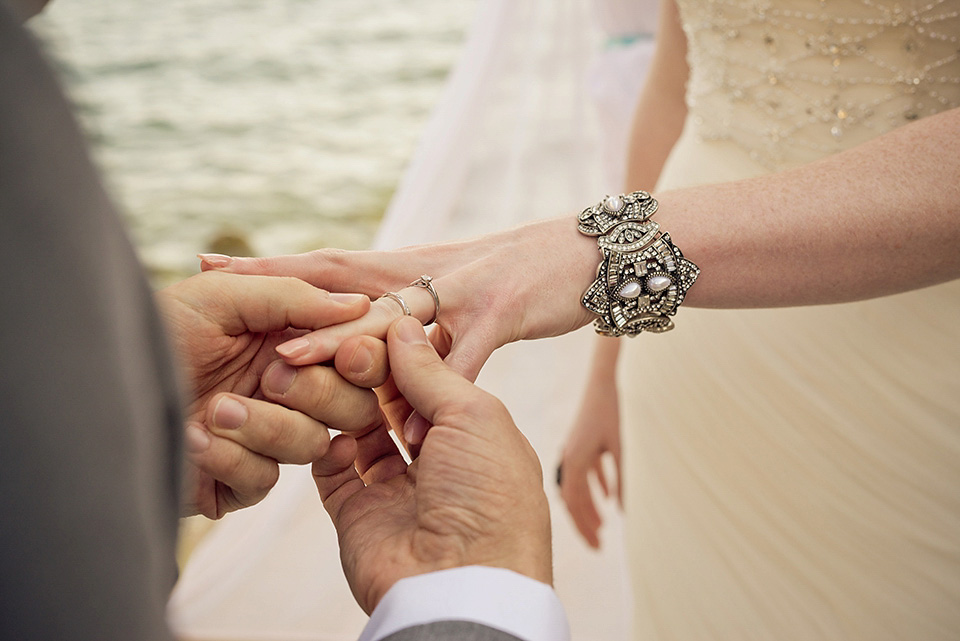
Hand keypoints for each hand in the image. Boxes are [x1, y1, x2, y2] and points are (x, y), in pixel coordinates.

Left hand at [156, 271, 380, 518]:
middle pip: (352, 408)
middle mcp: (286, 394)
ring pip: (311, 445)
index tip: (341, 350)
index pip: (355, 360)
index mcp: (292, 347)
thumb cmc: (156, 331)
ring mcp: (262, 440)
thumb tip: (360, 306)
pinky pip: (264, 479)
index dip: (358, 358)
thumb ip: (293, 297)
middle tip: (272, 375)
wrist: (91, 387)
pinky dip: (231, 458)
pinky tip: (194, 438)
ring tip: (215, 409)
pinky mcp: (235, 483)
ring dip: (266, 425)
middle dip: (318, 392)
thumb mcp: (222, 297)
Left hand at [198, 216, 599, 383]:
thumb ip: (405, 316)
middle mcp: (425, 274)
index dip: (270, 264)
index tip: (211, 262)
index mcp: (408, 268)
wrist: (584, 253)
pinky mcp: (503, 313)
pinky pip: (464, 361)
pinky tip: (411, 432)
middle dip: (282, 289)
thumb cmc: (515, 276)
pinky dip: (439, 392)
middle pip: (345, 282)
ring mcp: (462, 291)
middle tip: (221, 293)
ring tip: (293, 368)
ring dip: (344, 342)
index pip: (328, 263)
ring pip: (394, 318)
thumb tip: (365, 342)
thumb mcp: (451, 288)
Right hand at [310, 317, 551, 613]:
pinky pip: (331, 468)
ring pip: (356, 430)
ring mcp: (395, 488)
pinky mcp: (357, 514)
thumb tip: (403, 326)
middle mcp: (435, 460)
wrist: (462, 585)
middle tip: (343, 350)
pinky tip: (323, 423)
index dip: (400, 354)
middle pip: (389, 402)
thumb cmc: (488, 497)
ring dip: (337, 400)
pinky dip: (322, 442)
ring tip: (318, 373)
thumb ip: (431, 371)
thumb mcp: (473, 416)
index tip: (373, 328)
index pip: (428, 380)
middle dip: (365, 372)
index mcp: (473, 434)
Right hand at [558, 371, 621, 548]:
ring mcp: (572, 452)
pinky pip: (583, 474)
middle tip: (598, 545)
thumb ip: (620, 478)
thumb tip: (621, 509)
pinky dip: (593, 488)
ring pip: (576, 489)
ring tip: (603, 526)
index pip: (575, 502)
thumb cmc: (610, 412)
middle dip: (584, 524)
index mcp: (574, 460)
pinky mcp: (580, 446)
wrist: (601, 383)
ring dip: (589, 508)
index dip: (585, 525)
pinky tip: (606, 498)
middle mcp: (569, 459)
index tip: (598, 544)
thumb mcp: (619, 448)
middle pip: (572, 500)